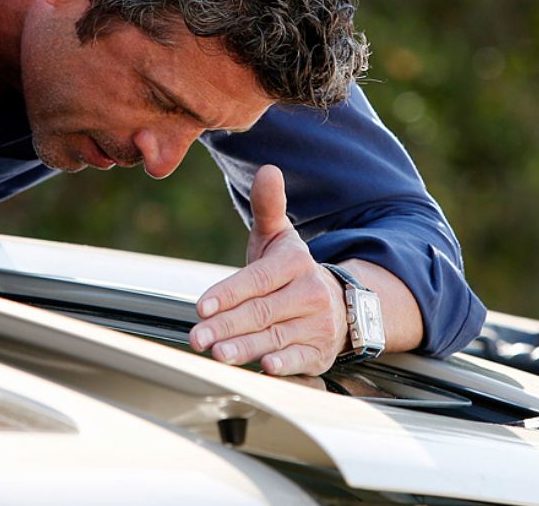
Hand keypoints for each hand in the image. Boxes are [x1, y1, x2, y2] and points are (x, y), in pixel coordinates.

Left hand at [188, 164, 348, 375]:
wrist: (342, 304)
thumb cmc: (292, 272)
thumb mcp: (280, 239)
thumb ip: (268, 207)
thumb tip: (268, 170)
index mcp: (295, 264)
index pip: (257, 279)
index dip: (229, 292)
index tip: (202, 306)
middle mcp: (309, 294)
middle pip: (261, 312)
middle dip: (226, 326)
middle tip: (196, 337)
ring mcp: (317, 325)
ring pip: (276, 338)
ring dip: (246, 348)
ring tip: (219, 354)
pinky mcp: (320, 353)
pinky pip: (301, 360)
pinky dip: (285, 365)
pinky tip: (266, 367)